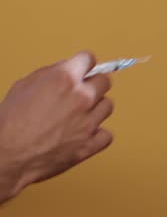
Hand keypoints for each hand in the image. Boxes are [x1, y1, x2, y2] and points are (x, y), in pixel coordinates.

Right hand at [0, 52, 113, 202]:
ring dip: (96, 109)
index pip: (89, 59)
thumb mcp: (23, 86)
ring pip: (107, 106)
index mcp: (64, 79)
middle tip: (82, 92)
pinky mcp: (90, 144)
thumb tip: (66, 67)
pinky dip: (97, 135)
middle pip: (105, 81)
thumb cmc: (9, 123)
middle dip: (93, 84)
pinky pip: (106, 134)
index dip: (84, 64)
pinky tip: (83, 134)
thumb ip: (50, 73)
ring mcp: (88, 121)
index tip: (85, 68)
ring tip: (78, 116)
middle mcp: (81, 97)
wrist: (6, 156)